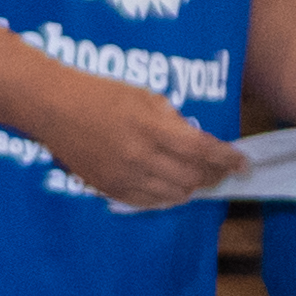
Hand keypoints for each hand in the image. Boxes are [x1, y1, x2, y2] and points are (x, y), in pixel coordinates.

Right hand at [26, 72, 241, 213]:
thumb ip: (174, 122)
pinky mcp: (108, 187)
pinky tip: (170, 189)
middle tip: (221, 172)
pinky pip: (147, 203)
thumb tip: (198, 146)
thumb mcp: (146, 97)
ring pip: (173, 195)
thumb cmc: (100, 93)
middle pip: (193, 178)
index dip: (229, 159)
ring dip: (191, 189)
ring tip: (196, 180)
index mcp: (152, 127)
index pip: (203, 150)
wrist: (51, 106)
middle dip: (214, 176)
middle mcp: (140, 156)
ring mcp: (123, 175)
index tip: (243, 164)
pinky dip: (165, 198)